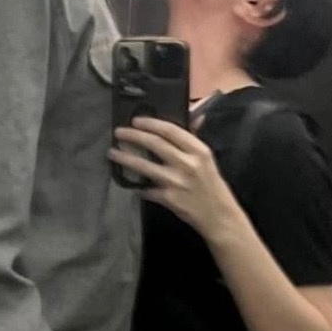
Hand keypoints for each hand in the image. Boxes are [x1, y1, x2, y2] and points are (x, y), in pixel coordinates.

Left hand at [109, 116, 234, 239]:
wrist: (219, 216)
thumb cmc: (212, 185)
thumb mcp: (207, 159)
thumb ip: (195, 138)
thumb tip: (195, 114)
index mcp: (198, 151)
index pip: (170, 131)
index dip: (150, 124)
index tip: (136, 121)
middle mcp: (187, 164)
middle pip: (154, 144)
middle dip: (133, 136)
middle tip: (118, 133)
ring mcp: (176, 182)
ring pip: (145, 166)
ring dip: (125, 158)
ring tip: (112, 153)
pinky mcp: (168, 198)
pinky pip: (147, 190)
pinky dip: (138, 187)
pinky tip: (131, 184)